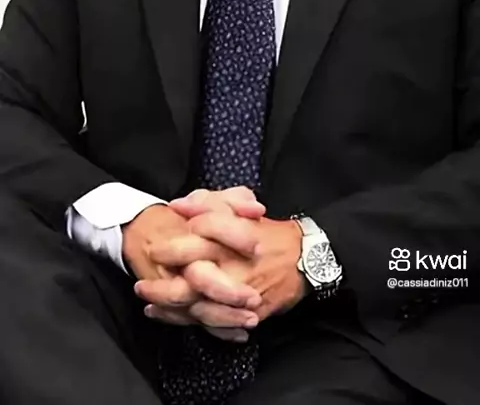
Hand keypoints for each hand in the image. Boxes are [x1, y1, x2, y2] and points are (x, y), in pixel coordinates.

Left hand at [140, 191, 305, 333]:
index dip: (176, 240)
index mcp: (235, 237)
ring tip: (148, 299)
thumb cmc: (268, 232)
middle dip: (163, 279)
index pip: (200, 235)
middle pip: (192, 277)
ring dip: (169, 305)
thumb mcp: (242, 208)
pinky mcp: (247, 315)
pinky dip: (188, 321)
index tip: (158, 241)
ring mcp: (241, 294)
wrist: (305, 259)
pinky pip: (213, 324)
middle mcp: (236, 267)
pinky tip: (169, 316)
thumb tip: (178, 204)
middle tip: (143, 276)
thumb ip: (210, 202)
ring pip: (198, 306)